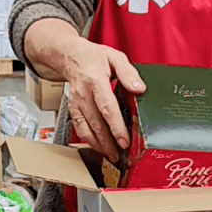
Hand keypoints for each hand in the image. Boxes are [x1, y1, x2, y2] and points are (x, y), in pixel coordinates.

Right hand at [60, 38, 144, 160]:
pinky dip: (89, 140)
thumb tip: (140, 88)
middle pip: (96, 122)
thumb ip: (129, 73)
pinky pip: (79, 128)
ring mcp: (76, 102)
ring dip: (99, 144)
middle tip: (121, 155)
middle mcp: (83, 94)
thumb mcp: (115, 57)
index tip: (125, 140)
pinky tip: (99, 146)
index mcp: (95, 81)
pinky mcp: (73, 108)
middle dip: (109, 142)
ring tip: (112, 156)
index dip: (116, 126)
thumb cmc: (95, 57)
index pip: (107, 107)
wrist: (71, 56)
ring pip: (87, 128)